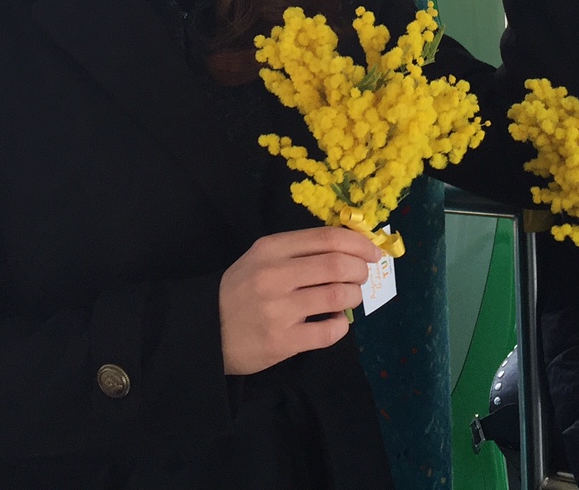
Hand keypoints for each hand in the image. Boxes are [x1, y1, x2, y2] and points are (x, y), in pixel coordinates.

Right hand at [218, 227, 378, 375]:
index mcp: (271, 249)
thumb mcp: (261, 258)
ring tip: (348, 298)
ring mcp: (278, 310)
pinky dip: (341, 325)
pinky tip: (335, 322)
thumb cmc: (241, 290)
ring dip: (353, 296)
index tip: (373, 252)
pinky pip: (329, 331)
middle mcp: (274, 275)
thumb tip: (350, 249)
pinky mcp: (282, 341)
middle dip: (360, 270)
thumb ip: (299, 251)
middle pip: (337, 265)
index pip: (326, 238)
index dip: (359, 243)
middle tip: (361, 277)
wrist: (205, 331)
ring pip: (337, 296)